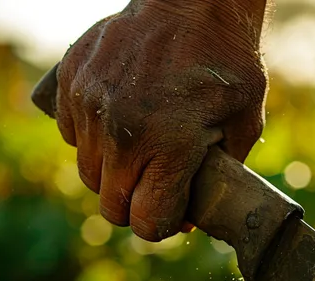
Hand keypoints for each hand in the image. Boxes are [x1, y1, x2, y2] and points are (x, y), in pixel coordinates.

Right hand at [55, 0, 267, 240]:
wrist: (193, 0)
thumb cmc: (226, 63)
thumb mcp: (245, 124)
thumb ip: (220, 176)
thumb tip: (188, 217)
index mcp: (168, 146)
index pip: (145, 220)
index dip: (161, 224)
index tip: (172, 212)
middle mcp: (121, 131)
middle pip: (111, 206)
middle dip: (135, 206)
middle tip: (155, 187)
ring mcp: (90, 105)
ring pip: (88, 174)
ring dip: (112, 173)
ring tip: (140, 150)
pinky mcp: (70, 82)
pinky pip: (69, 135)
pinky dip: (91, 139)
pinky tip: (119, 121)